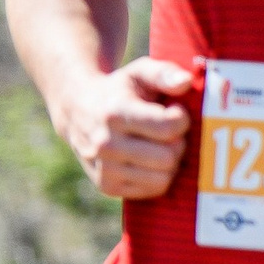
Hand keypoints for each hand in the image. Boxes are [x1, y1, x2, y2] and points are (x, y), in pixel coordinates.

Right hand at [54, 58, 192, 199]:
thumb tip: (186, 82)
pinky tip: (148, 159)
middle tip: (168, 131)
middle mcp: (105, 144)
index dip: (181, 119)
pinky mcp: (107, 186)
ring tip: (158, 144)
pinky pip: (154, 190)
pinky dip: (159, 176)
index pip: (168, 127)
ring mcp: (104, 168)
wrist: (77, 111)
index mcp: (115, 114)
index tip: (174, 111)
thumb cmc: (119, 90)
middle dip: (177, 142)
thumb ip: (164, 73)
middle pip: (169, 156)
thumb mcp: (139, 72)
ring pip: (164, 177)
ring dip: (170, 162)